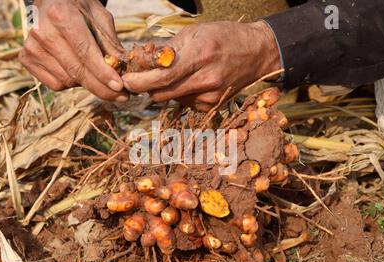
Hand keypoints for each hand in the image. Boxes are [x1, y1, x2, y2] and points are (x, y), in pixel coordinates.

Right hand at [19, 0, 128, 100]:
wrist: (52, 1)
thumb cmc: (79, 9)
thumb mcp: (100, 17)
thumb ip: (110, 44)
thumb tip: (121, 72)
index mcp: (61, 15)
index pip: (85, 52)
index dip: (103, 73)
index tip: (119, 86)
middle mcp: (42, 32)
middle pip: (76, 72)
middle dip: (102, 88)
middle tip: (121, 96)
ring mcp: (31, 47)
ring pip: (68, 81)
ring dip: (87, 83)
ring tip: (94, 71)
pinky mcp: (26, 59)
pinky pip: (55, 84)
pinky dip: (71, 83)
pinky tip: (75, 68)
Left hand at [122, 21, 280, 110]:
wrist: (256, 54)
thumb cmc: (224, 37)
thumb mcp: (195, 33)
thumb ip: (168, 50)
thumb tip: (143, 61)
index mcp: (200, 57)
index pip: (163, 78)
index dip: (140, 82)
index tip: (126, 81)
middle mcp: (206, 81)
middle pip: (162, 94)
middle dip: (147, 87)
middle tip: (142, 76)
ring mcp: (210, 96)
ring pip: (171, 99)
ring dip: (165, 89)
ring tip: (176, 73)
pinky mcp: (212, 106)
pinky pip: (184, 103)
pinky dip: (179, 93)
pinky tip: (190, 81)